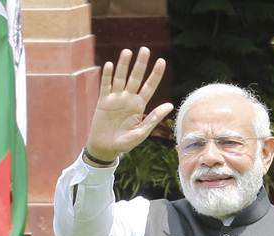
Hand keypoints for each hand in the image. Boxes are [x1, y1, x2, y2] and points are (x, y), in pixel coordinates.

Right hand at [84, 46, 173, 163]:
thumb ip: (154, 117)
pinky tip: (110, 65)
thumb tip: (170, 105)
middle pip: (136, 78)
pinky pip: (105, 86)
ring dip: (124, 65)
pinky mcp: (103, 102)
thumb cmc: (124, 143)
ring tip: (127, 51)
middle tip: (145, 49)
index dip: (155, 74)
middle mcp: (128, 99)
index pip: (149, 86)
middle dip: (140, 64)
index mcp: (139, 105)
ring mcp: (115, 99)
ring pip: (120, 78)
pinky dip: (107, 76)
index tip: (161, 61)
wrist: (105, 149)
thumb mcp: (141, 132)